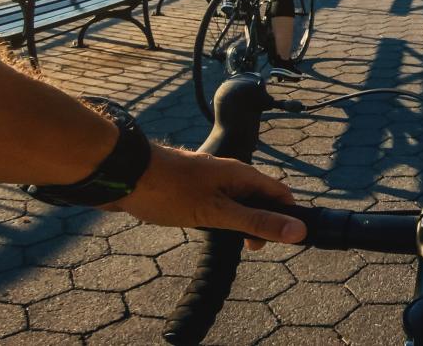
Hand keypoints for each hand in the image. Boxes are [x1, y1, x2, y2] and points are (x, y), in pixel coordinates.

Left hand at [106, 144, 304, 250]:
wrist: (124, 174)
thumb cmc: (171, 190)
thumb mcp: (218, 212)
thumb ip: (257, 222)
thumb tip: (299, 231)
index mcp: (243, 175)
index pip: (281, 194)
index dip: (288, 216)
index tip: (285, 242)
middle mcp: (230, 174)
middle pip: (260, 199)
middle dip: (262, 223)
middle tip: (250, 248)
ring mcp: (210, 180)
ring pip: (237, 203)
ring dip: (239, 223)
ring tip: (227, 242)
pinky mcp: (192, 188)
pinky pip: (216, 204)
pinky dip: (218, 219)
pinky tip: (205, 231)